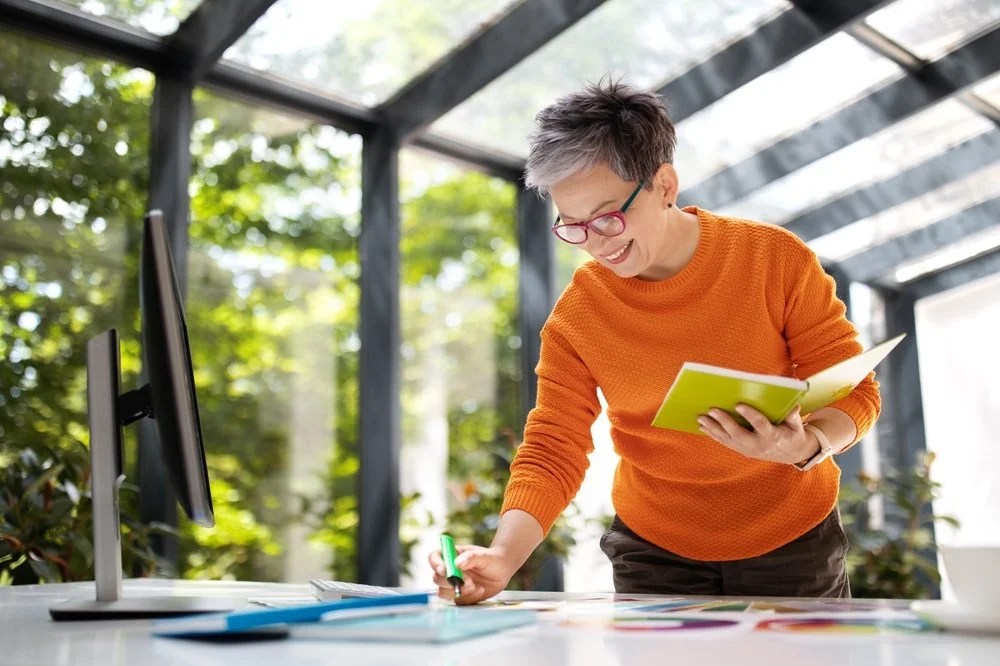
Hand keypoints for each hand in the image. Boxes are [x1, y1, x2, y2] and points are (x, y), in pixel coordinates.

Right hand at [428, 544, 513, 605]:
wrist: (502, 571)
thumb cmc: (492, 559)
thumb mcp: (483, 556)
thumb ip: (470, 558)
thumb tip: (457, 563)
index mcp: (451, 555)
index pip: (434, 557)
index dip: (435, 564)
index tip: (444, 570)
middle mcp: (449, 570)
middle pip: (436, 578)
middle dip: (450, 582)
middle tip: (468, 580)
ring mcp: (453, 584)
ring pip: (443, 592)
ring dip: (458, 591)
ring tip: (475, 585)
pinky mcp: (460, 596)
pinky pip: (457, 601)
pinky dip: (468, 598)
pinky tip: (480, 590)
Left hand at [697, 404, 817, 465]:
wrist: (790, 454)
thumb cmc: (792, 434)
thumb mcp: (797, 426)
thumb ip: (793, 417)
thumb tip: (793, 406)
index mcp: (773, 436)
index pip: (760, 425)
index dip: (750, 415)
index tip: (738, 404)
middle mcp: (758, 445)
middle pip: (738, 434)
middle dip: (724, 422)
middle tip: (712, 409)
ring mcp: (748, 450)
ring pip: (728, 439)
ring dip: (713, 428)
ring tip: (700, 417)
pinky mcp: (742, 450)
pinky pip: (725, 442)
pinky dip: (713, 434)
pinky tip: (702, 426)